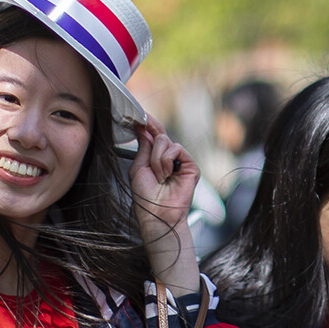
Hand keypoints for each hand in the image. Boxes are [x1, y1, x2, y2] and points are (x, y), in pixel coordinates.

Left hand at [129, 117, 199, 296]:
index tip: (138, 114)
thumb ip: (144, 147)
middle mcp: (169, 157)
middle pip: (159, 134)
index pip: (153, 135)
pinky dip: (166, 160)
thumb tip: (143, 128)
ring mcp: (181, 160)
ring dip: (156, 159)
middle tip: (145, 148)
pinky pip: (176, 148)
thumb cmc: (145, 196)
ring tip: (158, 176)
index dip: (147, 124)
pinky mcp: (190, 165)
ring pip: (165, 141)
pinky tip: (166, 175)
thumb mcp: (138, 167)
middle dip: (150, 141)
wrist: (157, 213)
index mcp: (155, 157)